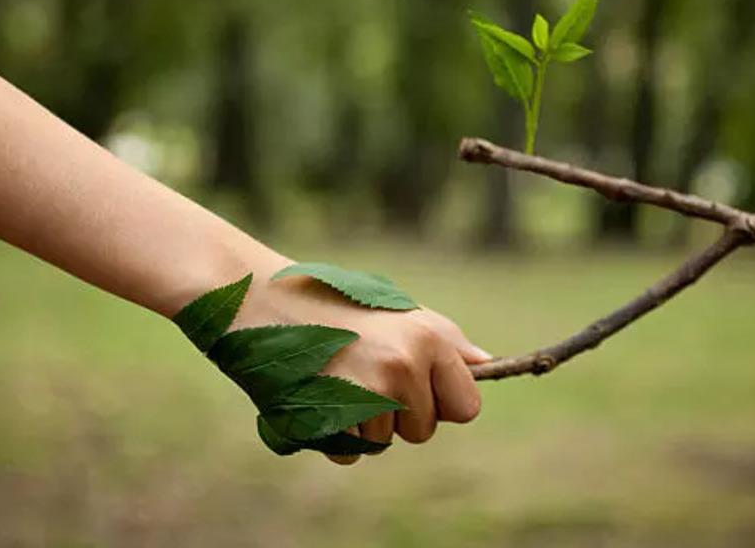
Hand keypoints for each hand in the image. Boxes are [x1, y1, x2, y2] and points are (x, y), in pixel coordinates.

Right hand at [235, 263, 490, 464]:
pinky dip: (336, 436)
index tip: (419, 385)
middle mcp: (404, 366)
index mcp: (429, 339)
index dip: (443, 402)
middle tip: (366, 373)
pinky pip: (351, 454)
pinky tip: (321, 396)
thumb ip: (445, 342)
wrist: (265, 299)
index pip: (467, 407)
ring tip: (339, 377)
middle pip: (424, 431)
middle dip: (401, 414)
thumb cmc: (337, 303)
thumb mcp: (399, 312)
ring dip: (365, 422)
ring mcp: (367, 393)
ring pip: (385, 442)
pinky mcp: (331, 417)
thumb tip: (489, 365)